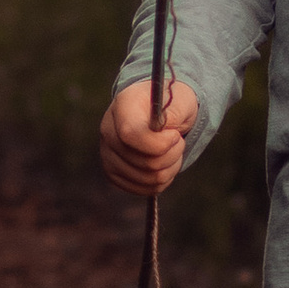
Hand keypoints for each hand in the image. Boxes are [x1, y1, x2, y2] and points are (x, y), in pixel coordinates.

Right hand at [99, 78, 199, 197]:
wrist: (158, 112)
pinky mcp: (113, 173)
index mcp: (123, 106)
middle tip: (178, 140)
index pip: (131, 135)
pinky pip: (145, 188)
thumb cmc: (171, 103)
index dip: (159, 143)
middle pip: (145, 162)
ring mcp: (107, 153)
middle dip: (172, 154)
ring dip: (170, 168)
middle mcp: (108, 130)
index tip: (176, 135)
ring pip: (148, 178)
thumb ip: (175, 112)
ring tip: (172, 151)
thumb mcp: (181, 99)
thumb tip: (166, 131)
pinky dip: (162, 180)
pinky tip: (163, 163)